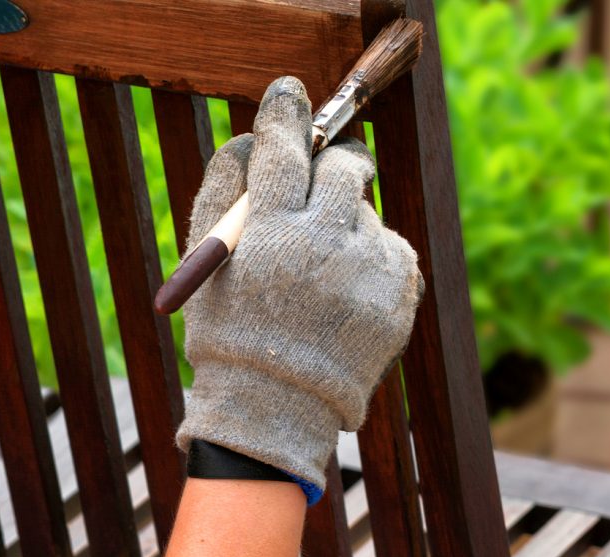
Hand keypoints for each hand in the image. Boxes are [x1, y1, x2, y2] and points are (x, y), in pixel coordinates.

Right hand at [174, 76, 423, 498]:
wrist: (278, 408)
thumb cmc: (232, 331)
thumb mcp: (207, 264)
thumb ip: (223, 191)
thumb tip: (249, 139)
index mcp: (270, 233)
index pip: (282, 149)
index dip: (285, 115)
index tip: (289, 94)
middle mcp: (324, 243)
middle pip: (345, 166)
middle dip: (334, 164)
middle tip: (324, 179)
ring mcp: (370, 268)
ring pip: (368, 210)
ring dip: (347, 223)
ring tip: (324, 270)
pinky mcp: (402, 290)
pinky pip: (393, 246)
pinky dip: (372, 257)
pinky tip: (347, 293)